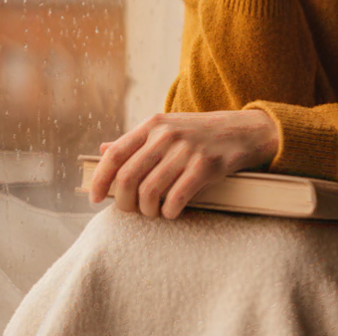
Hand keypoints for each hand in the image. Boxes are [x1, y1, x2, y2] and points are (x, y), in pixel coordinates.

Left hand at [89, 109, 279, 218]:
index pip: (115, 154)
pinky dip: (169, 211)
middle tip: (132, 211)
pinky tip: (171, 212)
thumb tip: (104, 150)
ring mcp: (186, 150)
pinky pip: (176, 197)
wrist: (242, 131)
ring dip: (148, 210)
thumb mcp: (166, 128)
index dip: (100, 179)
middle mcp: (166, 135)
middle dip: (124, 202)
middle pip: (128, 178)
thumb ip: (135, 141)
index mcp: (152, 125)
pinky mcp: (205, 165)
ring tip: (154, 213)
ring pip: (150, 191)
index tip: (95, 198)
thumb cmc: (198, 134)